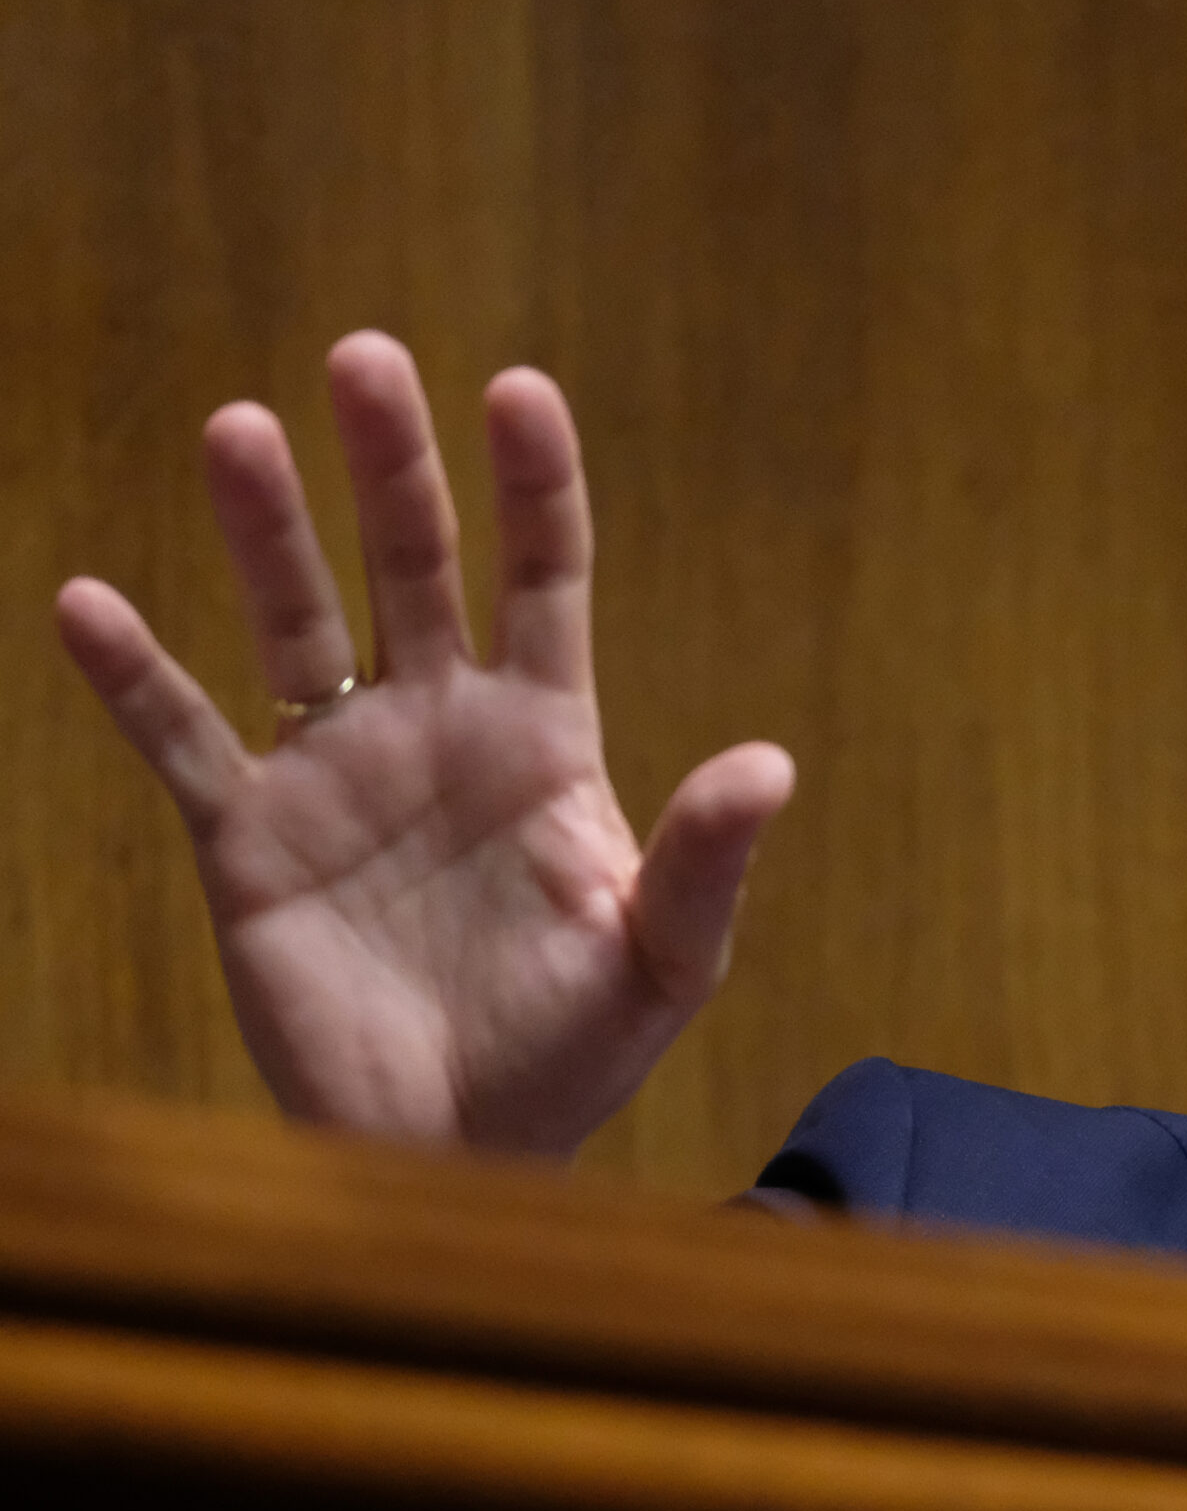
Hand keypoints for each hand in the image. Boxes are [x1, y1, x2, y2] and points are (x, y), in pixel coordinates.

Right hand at [55, 332, 794, 1154]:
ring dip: (266, 530)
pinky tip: (91, 604)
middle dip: (394, 465)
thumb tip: (771, 763)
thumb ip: (703, 860)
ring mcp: (339, 774)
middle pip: (415, 565)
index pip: (547, 578)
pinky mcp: (249, 841)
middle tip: (367, 357)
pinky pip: (183, 740)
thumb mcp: (661, 960)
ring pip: (295, 624)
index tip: (519, 387)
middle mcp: (439, 728)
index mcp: (546, 738)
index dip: (534, 485)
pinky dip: (136, 677)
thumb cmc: (575, 1056)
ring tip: (238, 427)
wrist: (459, 1153)